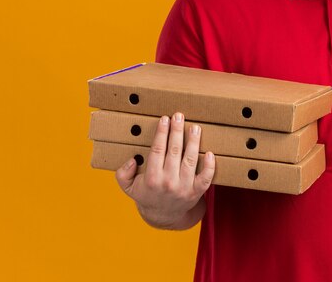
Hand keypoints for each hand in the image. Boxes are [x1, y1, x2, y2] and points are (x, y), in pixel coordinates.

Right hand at [115, 112, 214, 228]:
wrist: (163, 216)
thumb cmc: (147, 195)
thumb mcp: (128, 187)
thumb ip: (123, 174)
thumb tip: (131, 161)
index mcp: (152, 178)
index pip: (157, 150)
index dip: (162, 133)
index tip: (165, 119)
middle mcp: (168, 182)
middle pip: (174, 151)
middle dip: (177, 131)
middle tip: (179, 116)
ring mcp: (184, 187)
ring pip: (190, 160)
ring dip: (193, 142)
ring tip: (195, 128)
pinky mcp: (197, 191)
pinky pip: (206, 177)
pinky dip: (209, 165)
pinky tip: (209, 152)